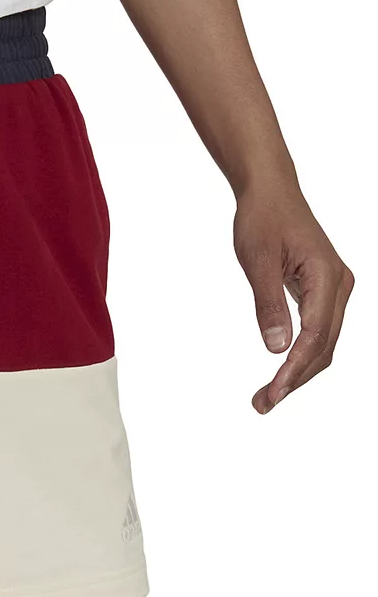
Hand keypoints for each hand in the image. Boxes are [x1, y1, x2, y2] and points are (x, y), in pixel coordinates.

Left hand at [234, 183, 353, 413]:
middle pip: (324, 347)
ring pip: (323, 343)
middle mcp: (339, 286)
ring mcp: (333, 289)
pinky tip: (281, 371)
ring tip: (267, 396)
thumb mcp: (257, 261)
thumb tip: (275, 348)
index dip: (294, 370)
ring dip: (298, 371)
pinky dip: (301, 354)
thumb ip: (267, 304)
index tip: (272, 394)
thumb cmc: (262, 219)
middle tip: (262, 404)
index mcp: (326, 278)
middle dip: (295, 380)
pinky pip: (318, 330)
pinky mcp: (322, 290)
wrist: (270, 192)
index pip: (315, 337)